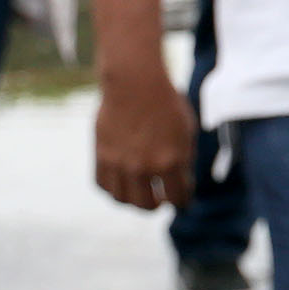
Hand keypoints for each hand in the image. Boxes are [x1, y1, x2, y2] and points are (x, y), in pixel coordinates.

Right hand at [94, 67, 198, 211]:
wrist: (135, 83)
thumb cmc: (166, 104)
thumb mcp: (186, 132)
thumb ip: (183, 159)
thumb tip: (180, 181)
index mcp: (171, 161)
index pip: (178, 198)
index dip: (183, 201)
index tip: (182, 198)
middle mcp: (144, 167)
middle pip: (148, 206)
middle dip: (158, 205)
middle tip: (160, 198)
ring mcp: (120, 164)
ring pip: (123, 200)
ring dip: (133, 201)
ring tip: (140, 193)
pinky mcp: (101, 156)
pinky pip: (103, 185)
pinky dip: (113, 188)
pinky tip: (122, 182)